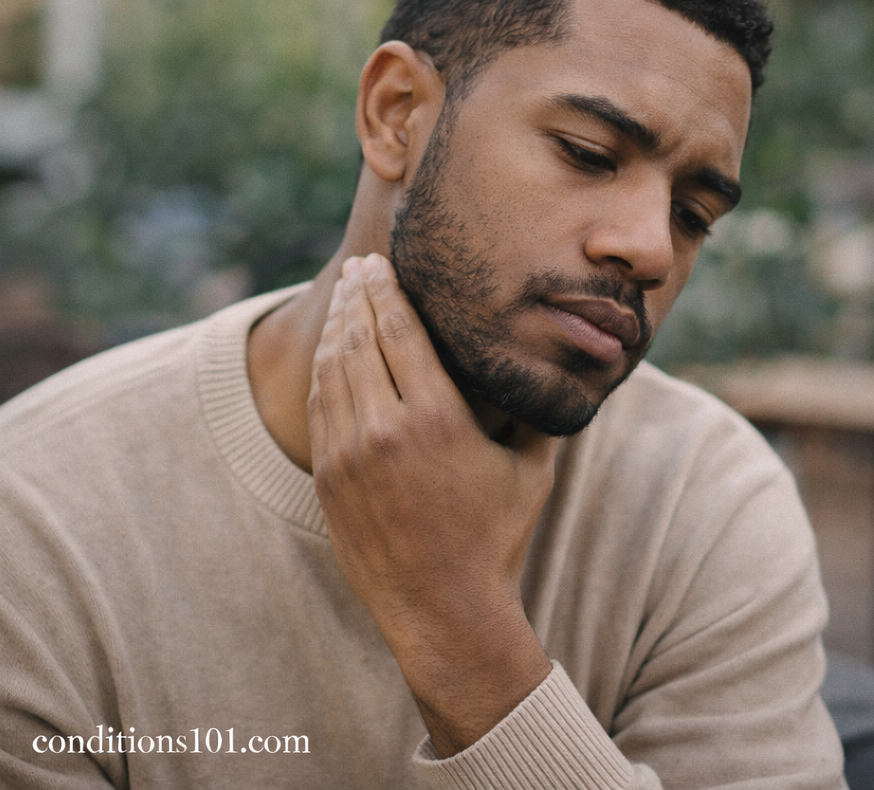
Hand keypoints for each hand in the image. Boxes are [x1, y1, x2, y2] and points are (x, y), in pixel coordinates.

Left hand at [308, 254, 555, 754]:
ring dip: (337, 326)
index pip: (400, 331)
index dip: (387, 291)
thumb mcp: (530, 469)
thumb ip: (534, 411)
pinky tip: (330, 351)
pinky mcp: (327, 476)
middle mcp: (385, 427)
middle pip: (361, 338)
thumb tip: (553, 367)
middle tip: (361, 266)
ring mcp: (348, 453)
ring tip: (343, 299)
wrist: (443, 610)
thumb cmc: (496, 537)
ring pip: (333, 368)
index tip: (381, 263)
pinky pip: (319, 405)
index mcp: (436, 417)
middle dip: (360, 296)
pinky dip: (322, 369)